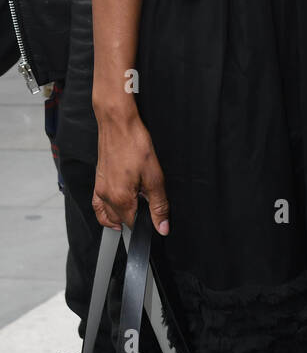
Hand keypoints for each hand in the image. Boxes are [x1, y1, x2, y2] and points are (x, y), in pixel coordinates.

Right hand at [92, 103, 169, 234]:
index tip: (155, 214)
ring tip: (136, 208)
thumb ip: (159, 205)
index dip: (147, 222)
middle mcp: (106, 197)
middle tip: (148, 203)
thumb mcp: (155, 177)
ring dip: (121, 216)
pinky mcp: (98, 181)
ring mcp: (100, 190)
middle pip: (121, 220)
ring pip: (109, 215)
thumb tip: (162, 227)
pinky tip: (115, 210)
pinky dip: (105, 213)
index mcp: (120, 199)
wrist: (119, 125)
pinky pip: (98, 205)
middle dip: (136, 217)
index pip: (133, 224)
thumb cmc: (135, 145)